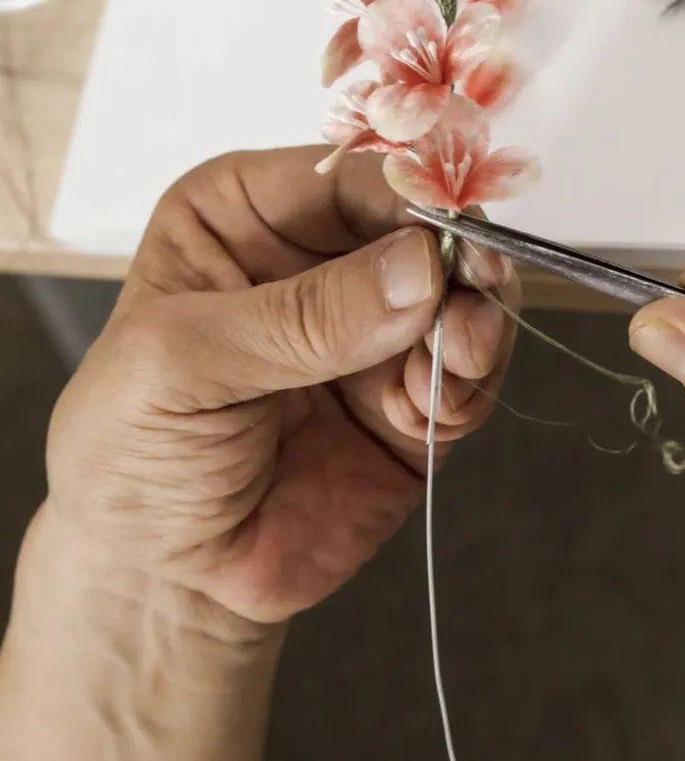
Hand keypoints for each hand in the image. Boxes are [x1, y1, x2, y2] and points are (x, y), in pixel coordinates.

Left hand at [43, 145, 515, 625]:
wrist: (160, 583)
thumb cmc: (131, 450)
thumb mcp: (182, 364)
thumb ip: (301, 318)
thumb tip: (417, 268)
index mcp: (249, 214)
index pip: (347, 176)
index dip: (407, 192)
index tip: (450, 227)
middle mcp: (320, 259)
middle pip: (420, 228)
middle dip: (454, 257)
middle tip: (477, 287)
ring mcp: (373, 332)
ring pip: (459, 295)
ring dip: (474, 320)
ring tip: (457, 356)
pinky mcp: (412, 401)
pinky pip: (468, 372)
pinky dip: (471, 382)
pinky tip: (439, 407)